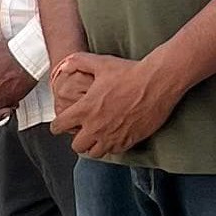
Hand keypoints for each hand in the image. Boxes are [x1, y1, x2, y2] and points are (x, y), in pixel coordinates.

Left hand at [50, 53, 182, 158]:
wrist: (158, 81)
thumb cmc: (129, 72)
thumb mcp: (100, 63)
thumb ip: (78, 62)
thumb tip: (63, 65)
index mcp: (85, 109)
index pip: (59, 126)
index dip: (57, 125)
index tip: (61, 124)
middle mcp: (96, 127)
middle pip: (77, 146)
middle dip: (76, 139)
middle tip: (81, 132)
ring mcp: (113, 136)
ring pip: (95, 153)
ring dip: (94, 146)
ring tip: (97, 137)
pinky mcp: (129, 140)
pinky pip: (114, 151)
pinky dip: (111, 146)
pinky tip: (113, 136)